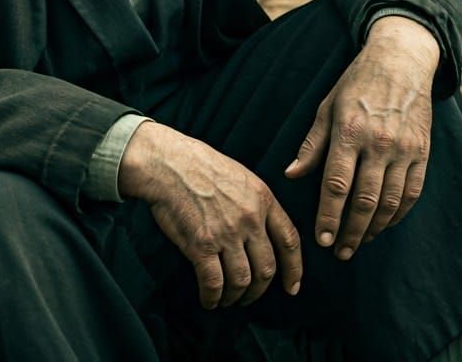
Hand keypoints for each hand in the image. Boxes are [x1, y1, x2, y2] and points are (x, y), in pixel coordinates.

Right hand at [119, 121, 302, 309]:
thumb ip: (255, 203)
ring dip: (236, 297)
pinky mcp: (201, 244)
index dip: (294, 269)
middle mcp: (249, 218)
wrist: (168, 162)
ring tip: (228, 299)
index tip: (291, 287)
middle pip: (266, 268)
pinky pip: (214, 283)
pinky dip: (213, 298)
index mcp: (262, 198)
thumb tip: (262, 232)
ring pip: (242, 281)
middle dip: (259, 290)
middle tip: (249, 296)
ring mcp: (226, 232)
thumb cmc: (199, 165)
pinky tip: (209, 300)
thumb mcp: (240, 175)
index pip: (289, 240)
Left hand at [285, 16, 438, 261]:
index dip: (328, 216)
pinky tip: (384, 225)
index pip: (336, 184)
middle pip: (364, 201)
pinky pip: (412, 193)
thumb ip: (312, 144)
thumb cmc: (357, 84)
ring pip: (389, 202)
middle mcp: (378, 143)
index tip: (320, 239)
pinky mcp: (422, 153)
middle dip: (350, 232)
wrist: (401, 62)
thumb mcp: (327, 107)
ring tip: (358, 244)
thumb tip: (291, 175)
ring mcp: (403, 150)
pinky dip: (398, 215)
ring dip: (374, 229)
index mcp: (349, 131)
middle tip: (339, 251)